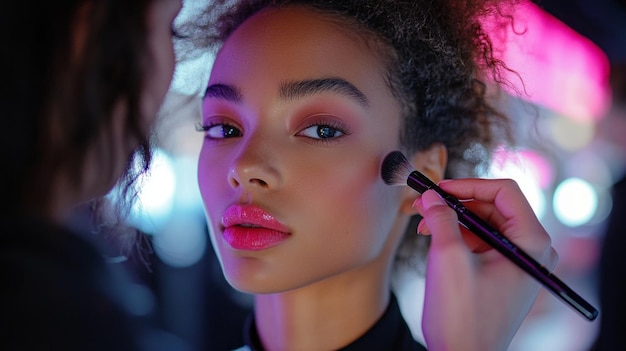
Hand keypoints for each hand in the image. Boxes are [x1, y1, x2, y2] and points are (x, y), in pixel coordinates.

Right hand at [415, 178, 557, 350]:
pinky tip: (433, 238)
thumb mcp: (448, 257)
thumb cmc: (463, 316)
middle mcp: (531, 250)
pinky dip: (457, 236)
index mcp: (531, 242)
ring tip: (422, 223)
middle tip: (424, 203)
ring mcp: (518, 263)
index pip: (504, 192)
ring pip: (484, 224)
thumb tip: (431, 196)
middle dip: (456, 203)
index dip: (468, 185)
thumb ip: (440, 218)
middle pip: (493, 207)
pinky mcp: (504, 274)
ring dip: (452, 219)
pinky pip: (481, 243)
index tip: (439, 188)